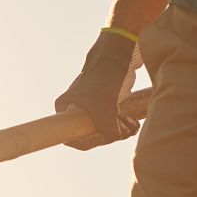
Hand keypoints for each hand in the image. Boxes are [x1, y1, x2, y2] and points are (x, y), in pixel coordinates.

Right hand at [54, 31, 141, 149]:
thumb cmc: (105, 81)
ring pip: (103, 127)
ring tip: (131, 124)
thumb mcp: (106, 113)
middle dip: (110, 134)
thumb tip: (119, 137)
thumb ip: (111, 133)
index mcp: (64, 108)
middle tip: (124, 130)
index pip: (74, 138)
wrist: (117, 54)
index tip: (105, 139)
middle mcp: (73, 107)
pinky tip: (132, 122)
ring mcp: (88, 104)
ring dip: (119, 129)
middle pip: (91, 133)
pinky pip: (110, 119)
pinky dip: (121, 122)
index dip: (90, 142)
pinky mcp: (102, 100)